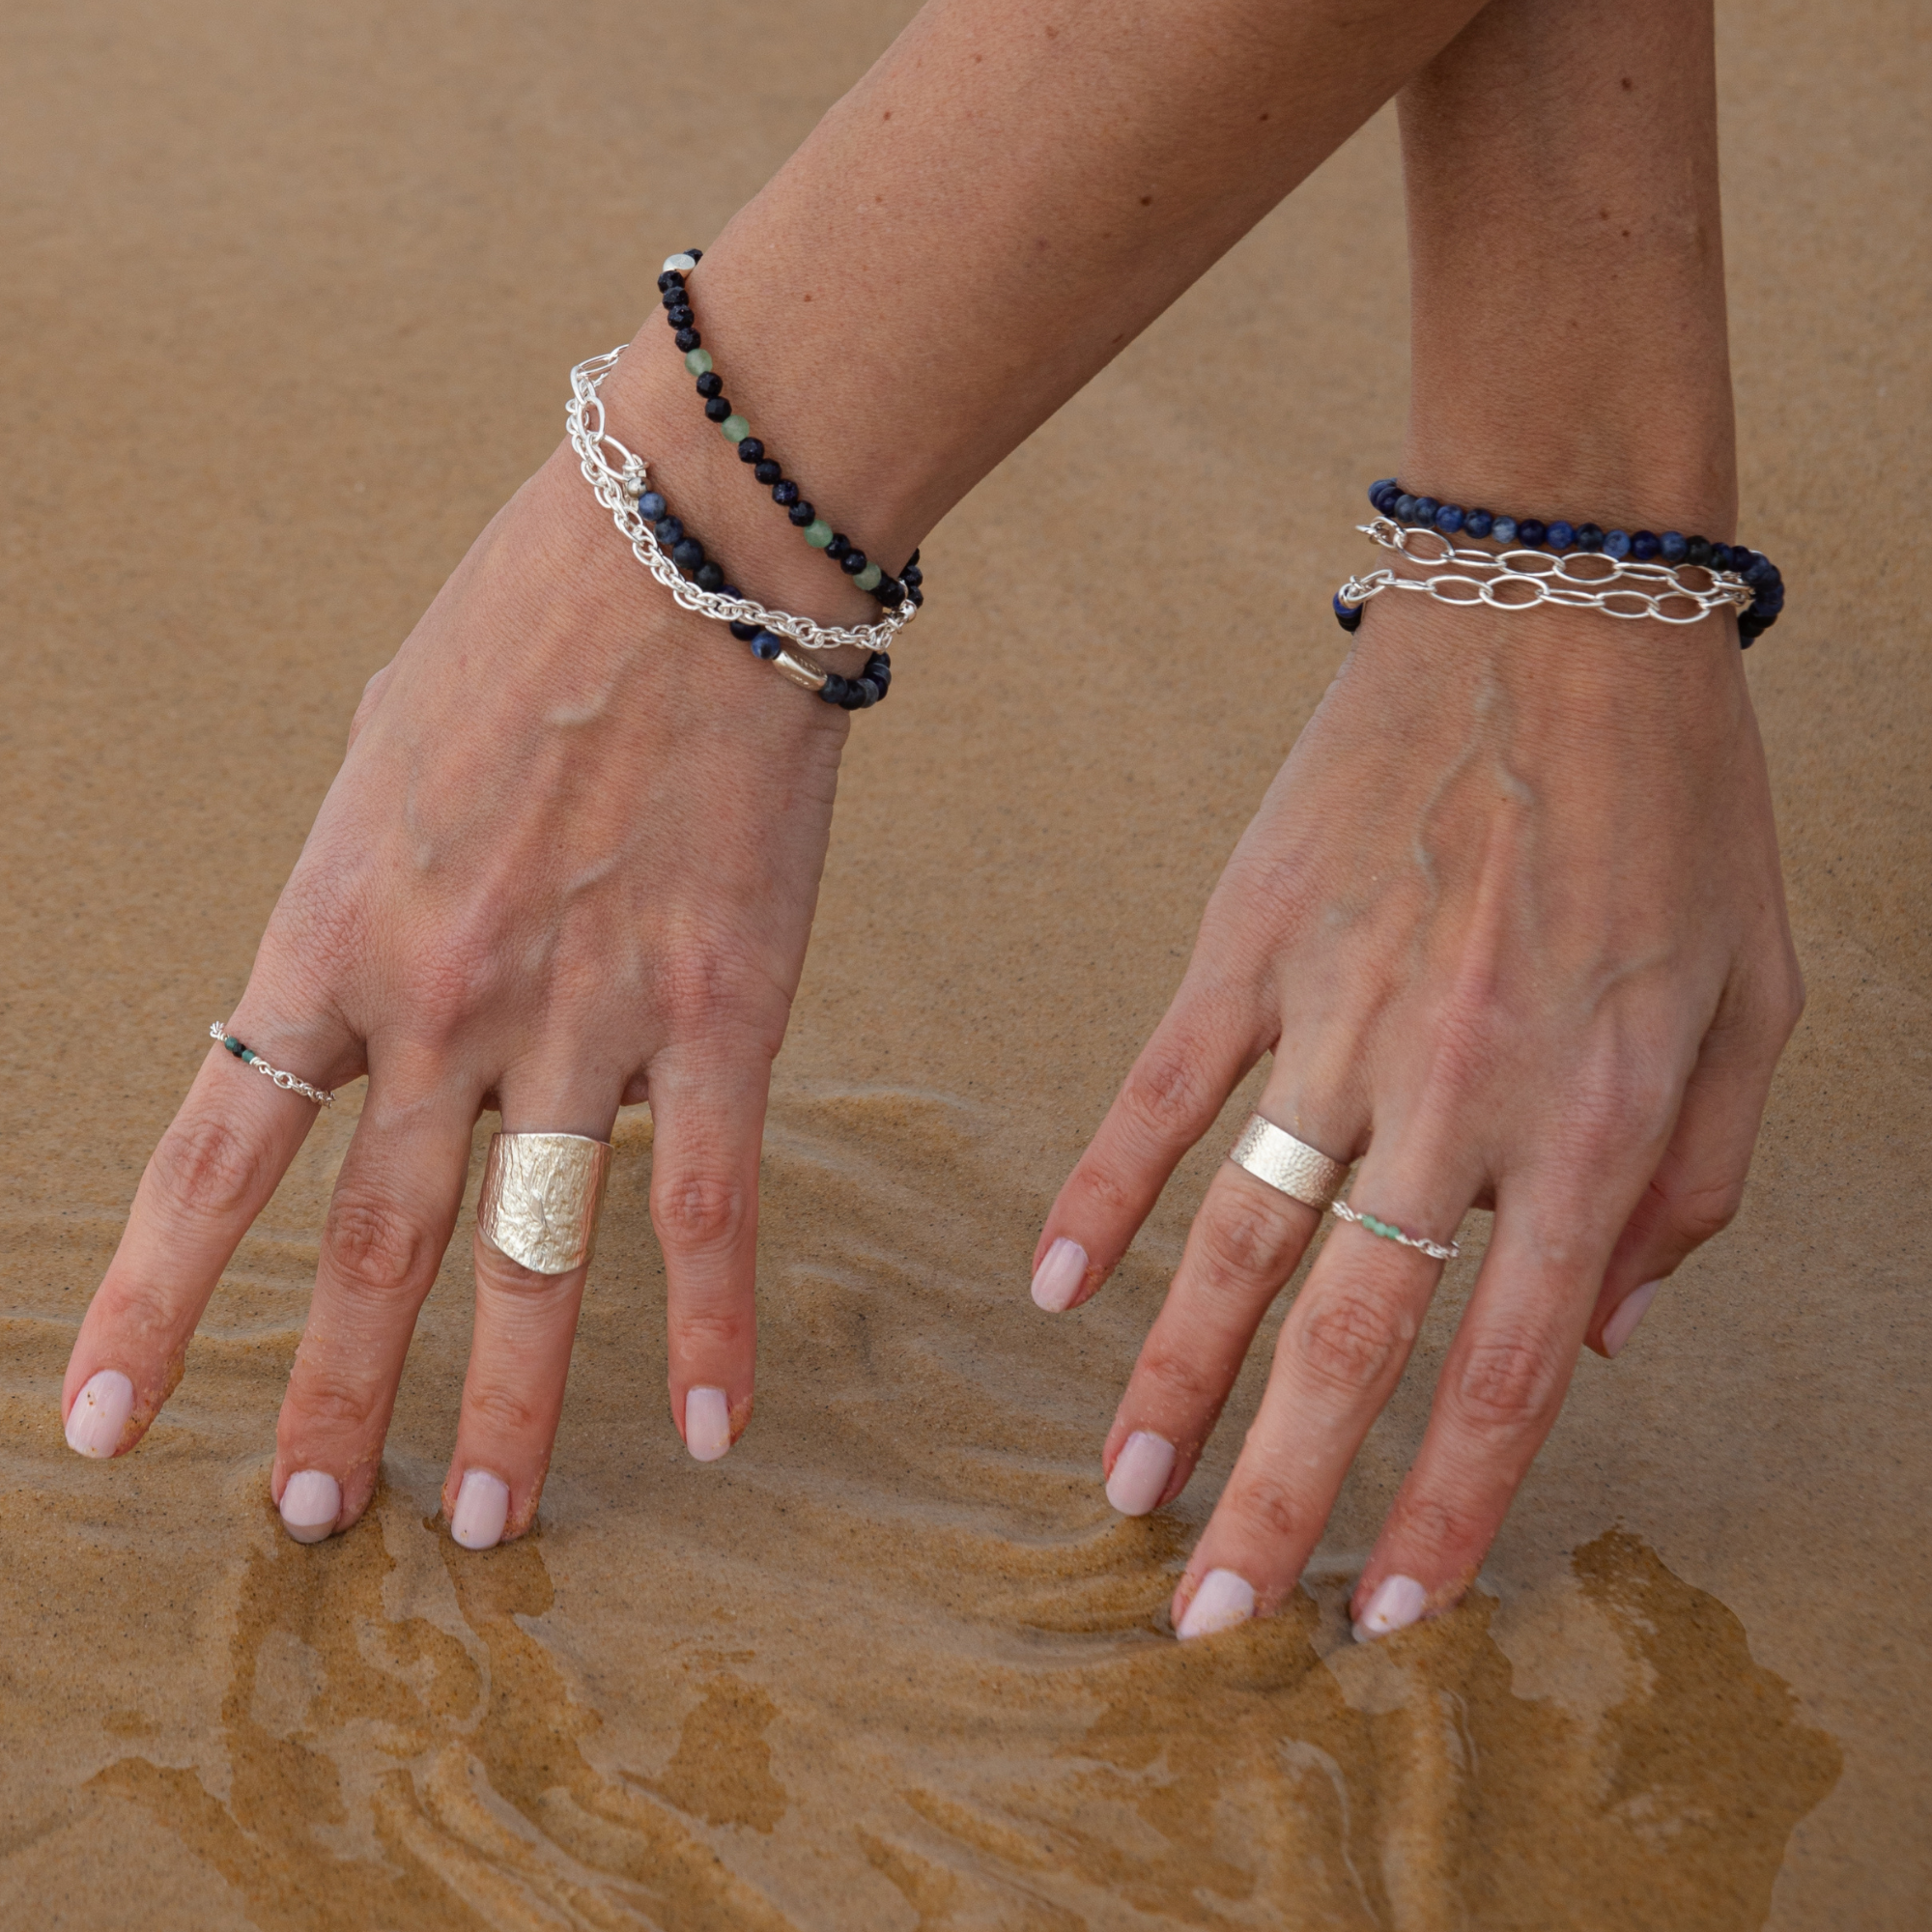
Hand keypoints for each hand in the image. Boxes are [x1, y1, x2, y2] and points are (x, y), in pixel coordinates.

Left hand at [59, 434, 850, 1544]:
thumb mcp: (381, 753)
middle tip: (307, 1516)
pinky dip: (706, 1326)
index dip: (156, 1301)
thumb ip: (363, 895)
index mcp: (333, 930)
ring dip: (501, 1404)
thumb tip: (369, 987)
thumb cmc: (525, 622)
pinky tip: (709, 1428)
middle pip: (368, 1240)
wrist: (688, 551)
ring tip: (476, 1526)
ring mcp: (585, 1017)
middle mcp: (445, 999)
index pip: (219, 1159)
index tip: (105, 1426)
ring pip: (530, 1251)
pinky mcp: (720, 1011)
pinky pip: (709, 1202)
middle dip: (328, 1390)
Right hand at [1031, 593, 1801, 1638]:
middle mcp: (1455, 1092)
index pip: (1510, 1366)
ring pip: (1239, 1234)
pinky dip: (1102, 1191)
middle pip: (1348, 1335)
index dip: (1445, 1502)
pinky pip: (1161, 1092)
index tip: (1380, 1608)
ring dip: (1174, 1377)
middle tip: (1204, 1613)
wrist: (1561, 615)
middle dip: (1276, 1494)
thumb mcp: (1757, 1004)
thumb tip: (1596, 1334)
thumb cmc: (1679, 809)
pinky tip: (1053, 1286)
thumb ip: (1696, 1190)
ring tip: (1119, 1487)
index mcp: (1595, 1120)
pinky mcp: (1248, 941)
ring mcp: (1334, 1014)